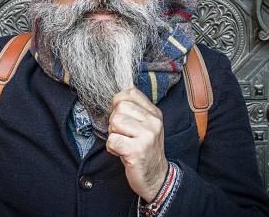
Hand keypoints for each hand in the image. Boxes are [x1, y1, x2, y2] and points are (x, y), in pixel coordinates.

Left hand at [106, 87, 167, 202]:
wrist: (156, 176)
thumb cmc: (144, 149)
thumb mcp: (145, 126)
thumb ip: (134, 110)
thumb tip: (116, 95)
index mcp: (154, 113)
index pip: (131, 92)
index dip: (118, 102)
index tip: (121, 116)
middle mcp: (153, 122)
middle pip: (120, 107)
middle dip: (114, 121)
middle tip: (123, 134)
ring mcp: (147, 136)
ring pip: (114, 122)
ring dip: (113, 135)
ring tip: (123, 143)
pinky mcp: (137, 151)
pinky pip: (112, 140)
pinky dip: (112, 148)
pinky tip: (121, 152)